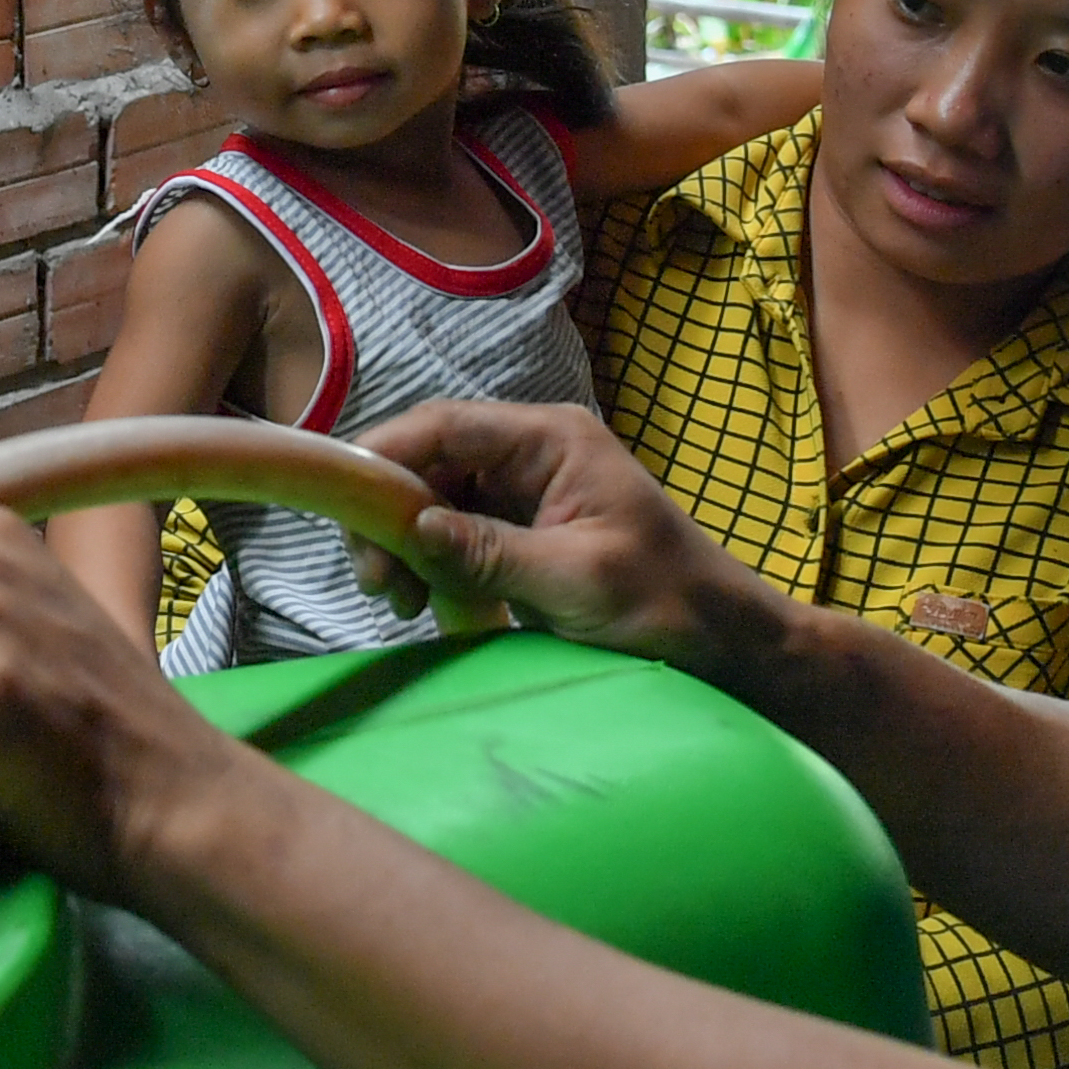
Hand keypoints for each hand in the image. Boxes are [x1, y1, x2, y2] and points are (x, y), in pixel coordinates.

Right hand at [360, 399, 790, 681]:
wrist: (726, 643)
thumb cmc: (667, 604)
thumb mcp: (575, 581)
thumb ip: (489, 552)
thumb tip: (410, 528)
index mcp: (552, 440)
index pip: (446, 425)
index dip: (384, 455)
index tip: (342, 504)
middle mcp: (534, 454)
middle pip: (431, 462)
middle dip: (392, 515)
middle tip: (376, 581)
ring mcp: (529, 493)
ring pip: (437, 501)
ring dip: (408, 546)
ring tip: (399, 600)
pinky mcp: (526, 533)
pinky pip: (459, 535)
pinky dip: (435, 566)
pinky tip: (428, 603)